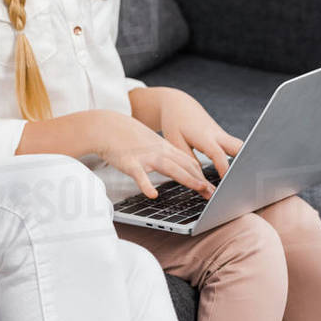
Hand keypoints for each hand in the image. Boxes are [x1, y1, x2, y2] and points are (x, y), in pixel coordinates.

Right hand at [93, 111, 214, 197]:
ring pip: (170, 168)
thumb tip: (177, 166)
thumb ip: (163, 153)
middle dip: (202, 180)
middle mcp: (159, 151)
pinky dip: (146, 185)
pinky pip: (139, 175)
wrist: (105, 126)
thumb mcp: (150, 142)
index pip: (189, 162)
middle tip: (216, 193)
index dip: (204, 175)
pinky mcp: (129, 162)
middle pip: (185, 165)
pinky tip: (152, 194)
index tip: (215, 187)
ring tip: (200, 189)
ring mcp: (145, 156)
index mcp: (164, 147)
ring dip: (187, 179)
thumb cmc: (126, 136)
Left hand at [156, 89, 243, 178]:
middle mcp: (218, 136)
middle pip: (239, 148)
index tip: (228, 182)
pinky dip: (243, 160)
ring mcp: (224, 136)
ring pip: (242, 148)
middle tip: (249, 181)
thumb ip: (188, 160)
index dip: (224, 168)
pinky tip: (245, 175)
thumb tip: (201, 180)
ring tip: (251, 181)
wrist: (179, 105)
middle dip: (247, 163)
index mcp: (204, 136)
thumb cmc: (175, 124)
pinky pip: (238, 150)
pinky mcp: (225, 139)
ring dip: (248, 161)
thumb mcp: (175, 142)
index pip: (218, 154)